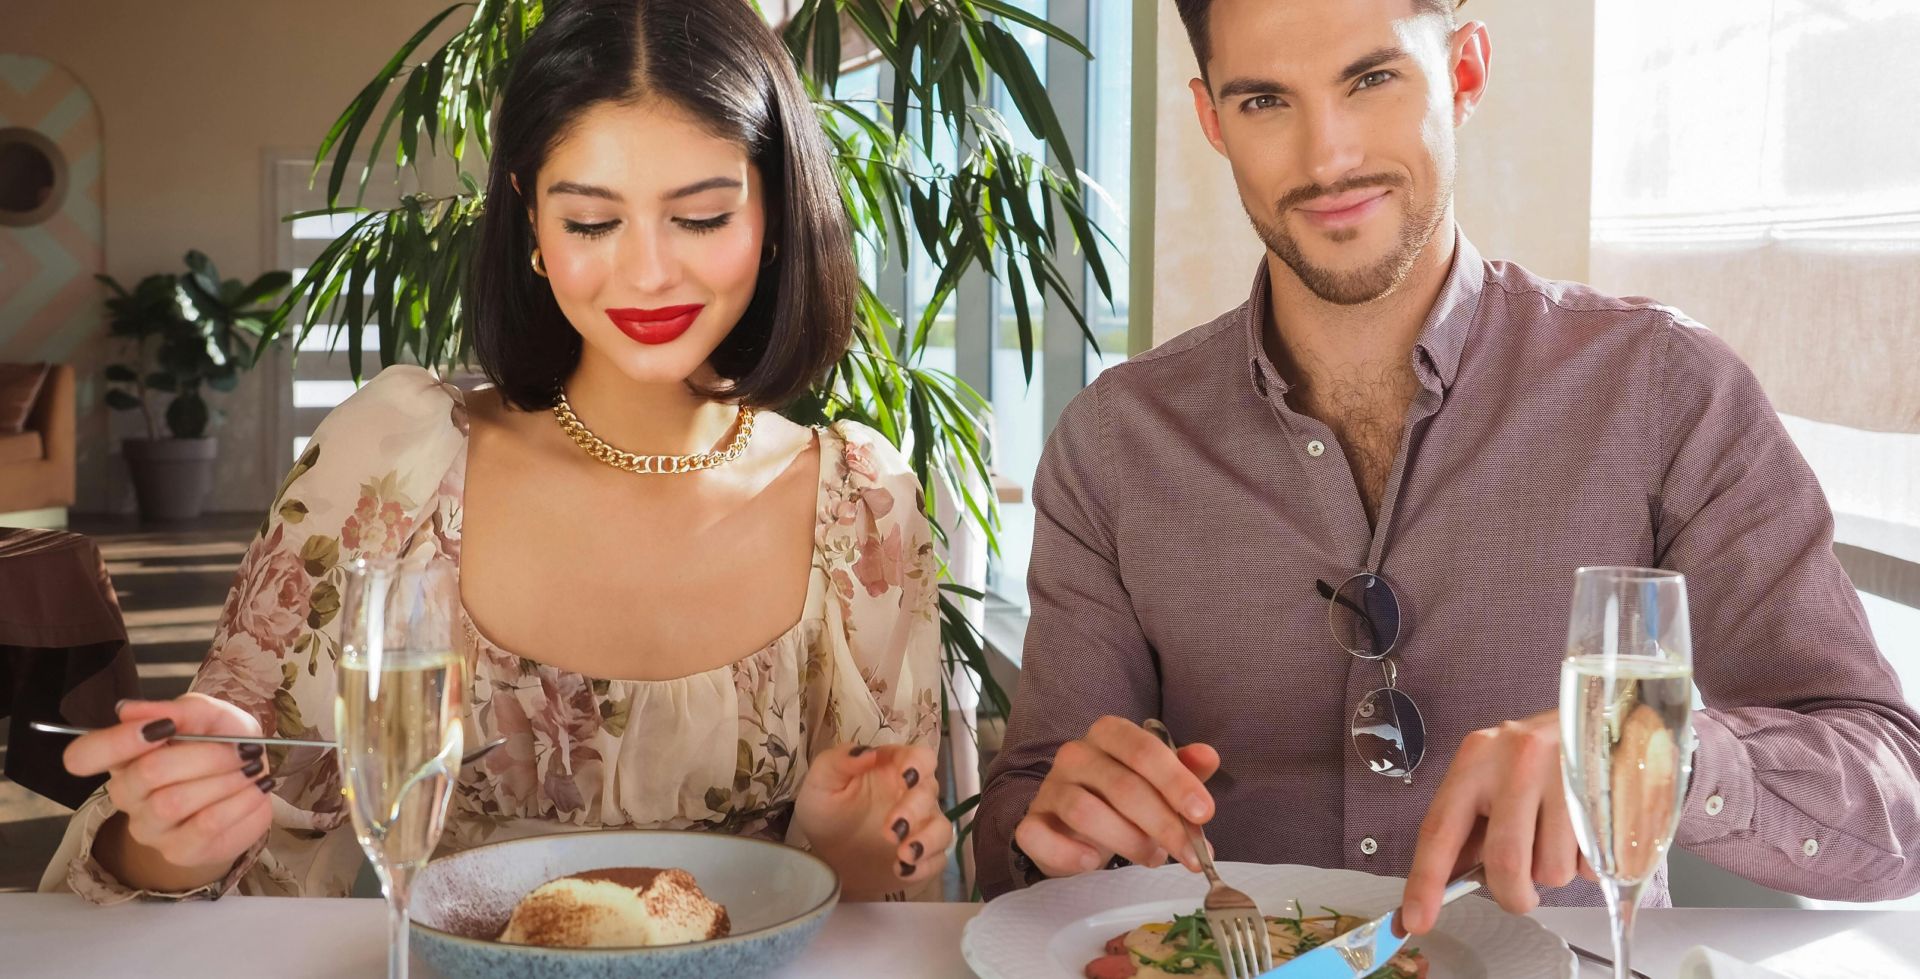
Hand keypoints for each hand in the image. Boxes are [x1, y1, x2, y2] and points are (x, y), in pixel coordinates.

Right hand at [63, 694, 275, 885]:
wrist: (250, 785)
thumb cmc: (221, 743)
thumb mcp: (209, 716)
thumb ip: (178, 710)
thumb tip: (128, 710)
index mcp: (122, 755)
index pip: (84, 756)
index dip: (118, 740)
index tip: (165, 727)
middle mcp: (125, 794)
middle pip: (148, 772)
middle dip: (206, 755)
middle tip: (243, 749)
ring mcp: (148, 828)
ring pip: (176, 802)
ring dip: (226, 779)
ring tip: (252, 768)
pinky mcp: (179, 852)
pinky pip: (206, 826)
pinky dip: (240, 802)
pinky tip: (256, 789)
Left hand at [793, 742, 950, 899]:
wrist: (825, 856)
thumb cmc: (826, 811)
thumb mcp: (821, 782)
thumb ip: (839, 761)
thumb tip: (868, 752)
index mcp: (893, 768)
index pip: (920, 757)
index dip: (919, 763)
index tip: (907, 776)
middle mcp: (913, 794)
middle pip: (929, 793)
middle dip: (914, 810)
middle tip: (890, 831)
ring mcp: (921, 827)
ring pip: (942, 828)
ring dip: (928, 841)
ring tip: (904, 855)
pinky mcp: (923, 856)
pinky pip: (938, 859)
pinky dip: (925, 866)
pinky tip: (903, 870)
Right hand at [1013, 716, 1220, 877]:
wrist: (1071, 822)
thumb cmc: (1121, 798)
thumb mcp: (1157, 780)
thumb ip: (1183, 768)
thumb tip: (1208, 756)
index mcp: (1109, 734)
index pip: (1144, 749)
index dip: (1177, 782)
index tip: (1204, 813)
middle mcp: (1076, 754)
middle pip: (1122, 786)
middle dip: (1164, 824)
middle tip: (1190, 854)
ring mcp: (1050, 788)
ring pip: (1086, 812)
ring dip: (1128, 842)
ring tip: (1151, 857)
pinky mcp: (1030, 822)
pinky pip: (1039, 836)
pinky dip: (1068, 853)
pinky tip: (1092, 862)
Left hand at [1400, 710, 1593, 934]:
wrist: (1602, 713)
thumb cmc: (1535, 756)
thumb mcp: (1491, 776)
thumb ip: (1470, 826)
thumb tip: (1448, 883)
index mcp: (1476, 758)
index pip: (1440, 828)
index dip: (1425, 881)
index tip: (1414, 921)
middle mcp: (1517, 761)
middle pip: (1504, 861)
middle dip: (1511, 895)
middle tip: (1519, 895)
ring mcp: (1565, 775)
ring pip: (1552, 870)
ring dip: (1553, 874)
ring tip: (1557, 838)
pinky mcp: (1608, 793)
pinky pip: (1591, 864)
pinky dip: (1584, 863)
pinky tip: (1583, 830)